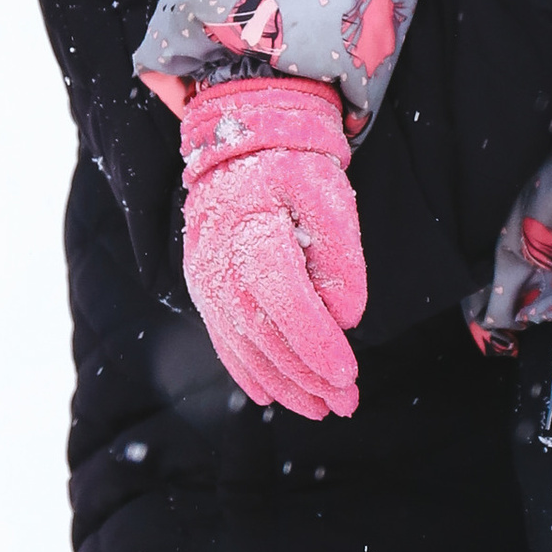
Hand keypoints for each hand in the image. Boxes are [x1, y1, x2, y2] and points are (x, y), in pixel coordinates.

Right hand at [178, 78, 366, 419]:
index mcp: (251, 229)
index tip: (347, 373)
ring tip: (320, 409)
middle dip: (304, 375)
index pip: (280, 297)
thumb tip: (347, 318)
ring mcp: (205, 276)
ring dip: (282, 382)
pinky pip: (223, 338)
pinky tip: (272, 395)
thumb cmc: (293, 166)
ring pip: (240, 343)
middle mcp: (218, 259)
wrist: (241, 142)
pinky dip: (247, 371)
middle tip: (346, 404)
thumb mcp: (328, 192)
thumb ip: (341, 254)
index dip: (312, 340)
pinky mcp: (205, 286)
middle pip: (260, 331)